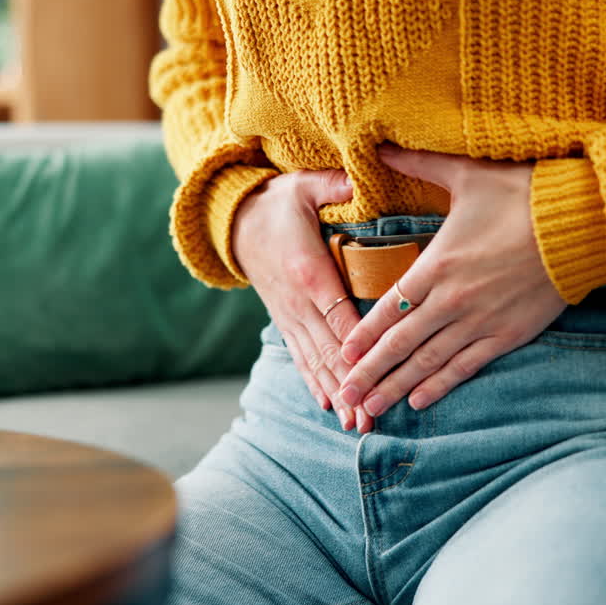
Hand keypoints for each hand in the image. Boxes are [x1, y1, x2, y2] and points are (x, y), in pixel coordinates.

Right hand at [232, 169, 373, 432]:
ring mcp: (289, 316)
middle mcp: (297, 302)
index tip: (371, 372)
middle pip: (328, 349)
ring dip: (335, 394)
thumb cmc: (278, 202)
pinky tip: (328, 407)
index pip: (337, 313)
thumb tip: (358, 180)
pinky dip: (314, 383)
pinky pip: (300, 357)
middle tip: (370, 416)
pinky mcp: (285, 321)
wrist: (235, 222)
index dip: (353, 345)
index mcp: (308, 271)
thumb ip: (333, 185)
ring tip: (355, 424)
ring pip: (314, 362)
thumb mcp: (304, 185)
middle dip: (349, 385)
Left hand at [337, 145, 567, 424]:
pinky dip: (441, 385)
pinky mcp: (509, 334)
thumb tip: (380, 145)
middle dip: (369, 373)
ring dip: (397, 388)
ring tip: (371, 411)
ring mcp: (481, 322)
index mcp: (437, 264)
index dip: (362, 335)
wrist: (583, 223)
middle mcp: (452, 301)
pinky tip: (419, 401)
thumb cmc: (524, 194)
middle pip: (400, 345)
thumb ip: (419, 164)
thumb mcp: (467, 173)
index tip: (341, 355)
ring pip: (428, 363)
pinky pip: (467, 366)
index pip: (388, 308)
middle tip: (345, 395)